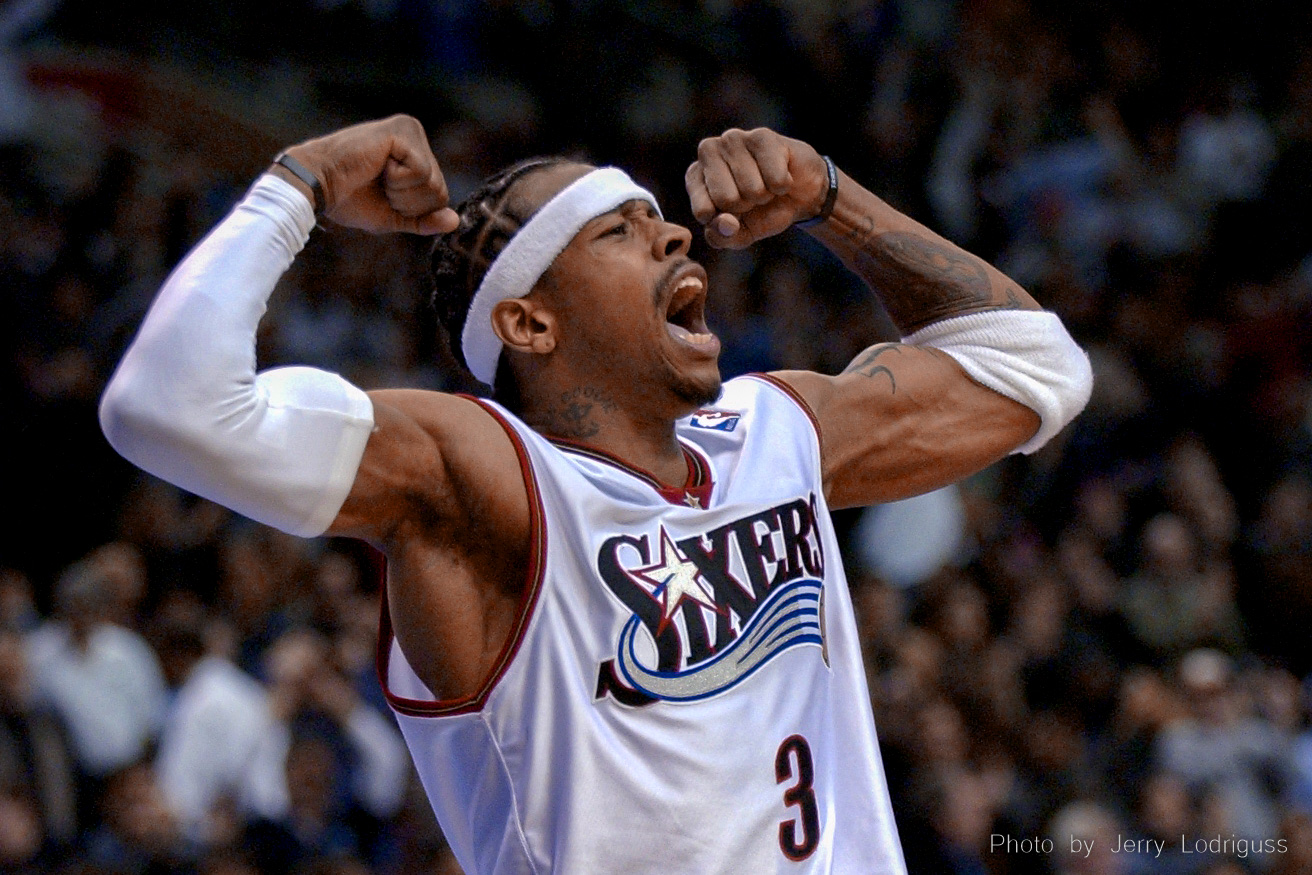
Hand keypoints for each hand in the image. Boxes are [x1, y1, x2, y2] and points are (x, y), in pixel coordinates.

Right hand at [280, 114, 459, 234]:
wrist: (317, 186)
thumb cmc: (348, 199)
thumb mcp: (393, 216)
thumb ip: (423, 219)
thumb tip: (456, 221)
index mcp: (415, 152)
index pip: (439, 195)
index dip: (412, 209)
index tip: (382, 195)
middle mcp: (416, 135)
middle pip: (440, 191)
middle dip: (409, 203)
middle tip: (378, 185)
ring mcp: (410, 130)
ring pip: (433, 184)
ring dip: (401, 193)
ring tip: (376, 175)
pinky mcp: (402, 131)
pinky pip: (421, 173)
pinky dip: (398, 181)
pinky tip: (377, 167)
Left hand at [685, 128, 828, 248]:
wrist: (799, 194)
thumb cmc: (762, 211)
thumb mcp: (739, 234)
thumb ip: (723, 237)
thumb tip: (725, 225)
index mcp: (695, 177)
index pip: (703, 212)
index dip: (726, 221)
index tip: (734, 213)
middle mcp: (708, 152)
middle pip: (726, 199)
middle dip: (746, 206)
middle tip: (753, 197)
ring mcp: (734, 139)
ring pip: (752, 189)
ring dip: (765, 195)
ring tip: (767, 185)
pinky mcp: (761, 136)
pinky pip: (774, 178)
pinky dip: (782, 185)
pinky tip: (781, 173)